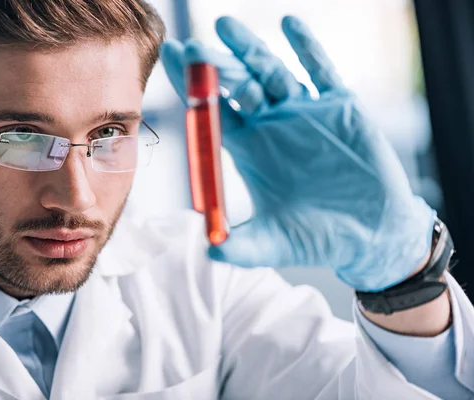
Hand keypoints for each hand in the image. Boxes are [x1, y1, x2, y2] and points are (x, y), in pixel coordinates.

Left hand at [160, 16, 434, 291]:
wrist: (369, 234)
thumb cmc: (317, 238)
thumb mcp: (275, 242)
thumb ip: (242, 246)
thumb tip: (209, 251)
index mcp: (250, 149)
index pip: (213, 113)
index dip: (191, 89)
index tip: (170, 60)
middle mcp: (271, 124)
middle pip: (236, 86)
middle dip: (214, 67)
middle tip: (190, 47)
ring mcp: (303, 112)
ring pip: (272, 71)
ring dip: (250, 49)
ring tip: (224, 26)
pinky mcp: (338, 107)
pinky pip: (321, 71)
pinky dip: (307, 48)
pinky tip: (289, 24)